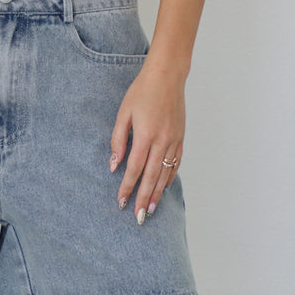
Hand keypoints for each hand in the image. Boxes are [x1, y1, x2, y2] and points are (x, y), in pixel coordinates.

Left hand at [109, 60, 185, 223]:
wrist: (167, 76)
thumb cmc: (142, 91)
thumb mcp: (123, 113)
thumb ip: (118, 140)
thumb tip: (114, 165)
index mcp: (146, 134)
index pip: (134, 168)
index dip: (127, 187)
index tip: (121, 202)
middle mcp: (162, 141)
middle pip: (151, 177)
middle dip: (143, 199)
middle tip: (138, 218)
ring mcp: (174, 140)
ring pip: (165, 173)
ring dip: (157, 193)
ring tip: (149, 209)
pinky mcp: (180, 137)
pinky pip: (175, 163)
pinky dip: (169, 178)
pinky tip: (163, 188)